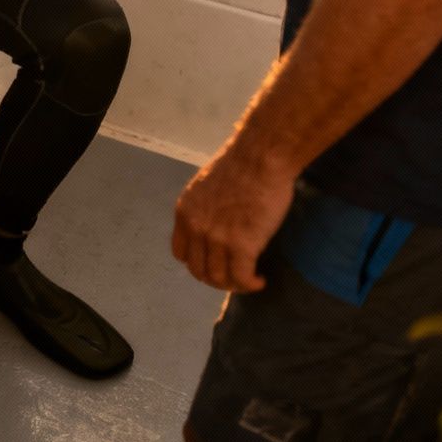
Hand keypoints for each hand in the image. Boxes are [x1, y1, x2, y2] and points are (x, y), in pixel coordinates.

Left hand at [171, 142, 295, 293]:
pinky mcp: (242, 245)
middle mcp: (195, 228)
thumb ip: (203, 209)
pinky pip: (241, 278)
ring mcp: (217, 238)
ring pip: (219, 279)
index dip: (198, 263)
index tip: (214, 263)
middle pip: (198, 271)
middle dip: (216, 279)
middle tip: (235, 277)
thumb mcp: (206, 186)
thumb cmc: (241, 165)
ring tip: (249, 280)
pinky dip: (250, 285)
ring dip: (235, 285)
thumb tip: (213, 224)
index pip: (180, 253)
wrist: (261, 157)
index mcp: (184, 212)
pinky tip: (260, 281)